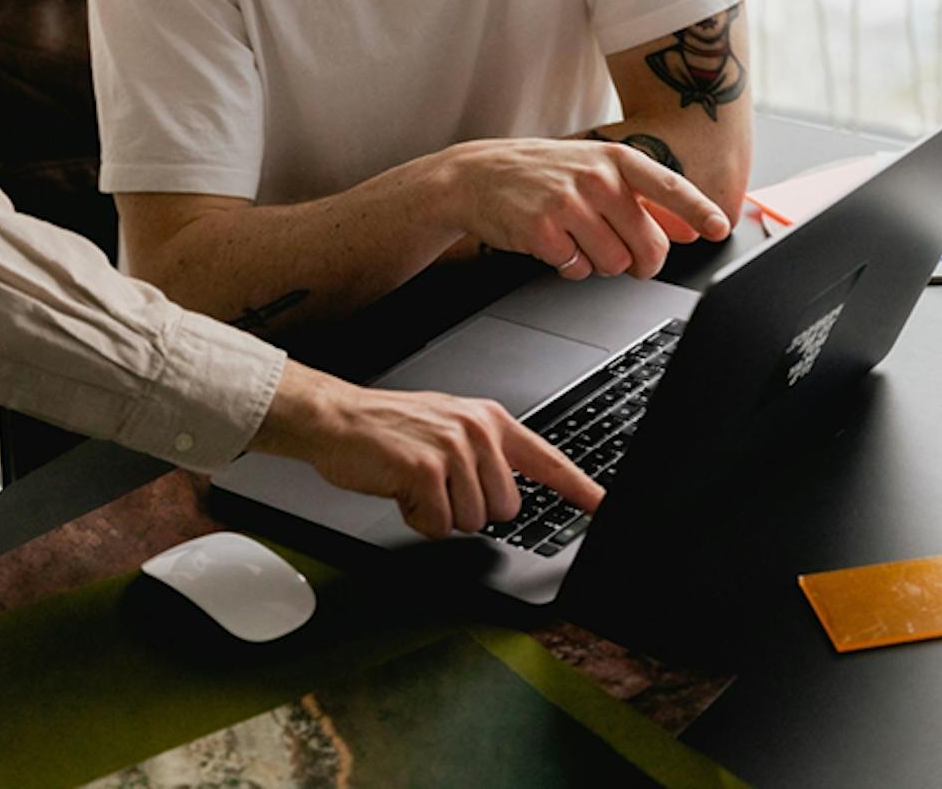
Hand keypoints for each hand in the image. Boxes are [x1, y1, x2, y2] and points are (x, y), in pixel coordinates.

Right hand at [250, 362, 603, 539]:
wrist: (338, 417)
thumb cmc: (389, 429)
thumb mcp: (449, 428)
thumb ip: (485, 454)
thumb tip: (508, 492)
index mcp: (490, 421)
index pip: (547, 460)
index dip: (579, 489)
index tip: (603, 507)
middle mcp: (478, 430)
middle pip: (505, 509)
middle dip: (469, 509)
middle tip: (436, 484)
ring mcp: (453, 448)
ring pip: (472, 521)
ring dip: (439, 514)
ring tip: (415, 482)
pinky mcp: (426, 469)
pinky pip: (438, 525)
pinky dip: (416, 519)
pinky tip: (401, 490)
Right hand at [441, 138, 729, 279]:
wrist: (476, 175)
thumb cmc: (541, 173)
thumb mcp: (594, 171)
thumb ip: (643, 198)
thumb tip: (688, 228)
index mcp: (614, 159)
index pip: (669, 186)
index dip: (698, 211)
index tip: (718, 228)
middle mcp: (595, 178)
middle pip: (648, 244)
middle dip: (642, 262)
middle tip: (629, 259)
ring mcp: (568, 204)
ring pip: (615, 264)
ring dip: (601, 263)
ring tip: (578, 240)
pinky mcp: (543, 231)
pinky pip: (578, 271)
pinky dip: (570, 266)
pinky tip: (554, 244)